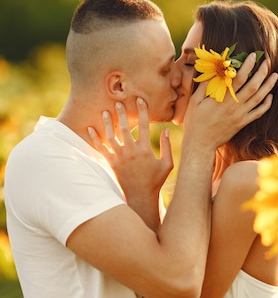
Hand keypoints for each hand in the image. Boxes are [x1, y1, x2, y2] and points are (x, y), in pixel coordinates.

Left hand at [88, 99, 172, 227]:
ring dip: (108, 123)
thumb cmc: (155, 181)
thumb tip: (166, 131)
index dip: (142, 112)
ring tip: (105, 112)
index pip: (144, 126)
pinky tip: (90, 129)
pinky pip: (101, 148)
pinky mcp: (112, 163)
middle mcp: (131, 152)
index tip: (140, 100)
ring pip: (111, 136)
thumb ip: (167, 147)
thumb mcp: (167, 164)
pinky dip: (95, 138)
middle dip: (122, 114)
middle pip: (125, 128)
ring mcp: (120, 157)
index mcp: (145, 150)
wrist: (140, 197)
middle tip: (118, 102)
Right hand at [183, 55, 277, 149]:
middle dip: (262, 72)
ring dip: (268, 86)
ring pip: (259, 98)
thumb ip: (204, 85)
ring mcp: (240, 115)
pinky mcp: (242, 123)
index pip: (239, 78)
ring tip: (275, 75)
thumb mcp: (195, 101)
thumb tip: (212, 70)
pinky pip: (258, 113)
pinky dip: (266, 104)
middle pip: (253, 86)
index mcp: (223, 98)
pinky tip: (270, 96)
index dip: (248, 66)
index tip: (253, 56)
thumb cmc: (195, 121)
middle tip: (267, 61)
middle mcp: (234, 106)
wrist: (201, 143)